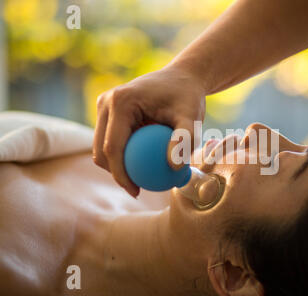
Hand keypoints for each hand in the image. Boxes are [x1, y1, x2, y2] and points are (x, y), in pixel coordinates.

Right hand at [93, 65, 205, 197]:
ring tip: (139, 183)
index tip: (137, 191)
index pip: (113, 147)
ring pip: (101, 146)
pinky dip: (122, 155)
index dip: (121, 174)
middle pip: (101, 149)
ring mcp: (104, 105)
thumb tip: (173, 168)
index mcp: (120, 102)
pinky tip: (141, 170)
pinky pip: (111, 139)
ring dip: (116, 166)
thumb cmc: (188, 97)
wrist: (182, 78)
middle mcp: (106, 102)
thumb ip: (184, 141)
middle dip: (115, 174)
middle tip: (137, 190)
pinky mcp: (109, 111)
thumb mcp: (192, 117)